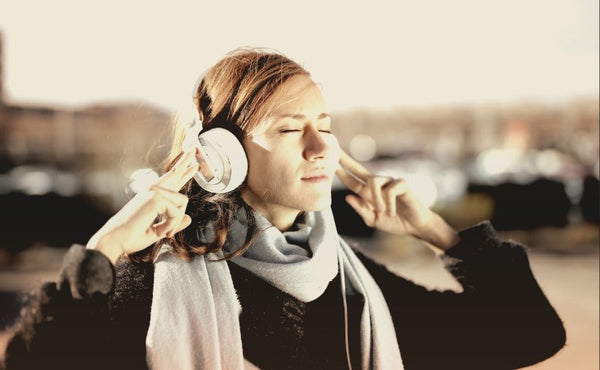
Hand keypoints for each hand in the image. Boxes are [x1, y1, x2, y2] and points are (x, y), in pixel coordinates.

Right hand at [86, 150, 199, 262]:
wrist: (115, 241)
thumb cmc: (131, 237)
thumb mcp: (158, 231)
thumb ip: (174, 223)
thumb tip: (189, 219)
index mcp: (151, 197)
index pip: (170, 181)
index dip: (182, 172)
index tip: (192, 165)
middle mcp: (152, 191)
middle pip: (174, 174)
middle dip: (185, 162)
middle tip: (194, 148)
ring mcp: (153, 192)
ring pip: (182, 203)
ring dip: (175, 221)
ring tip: (164, 232)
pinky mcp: (155, 197)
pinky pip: (177, 211)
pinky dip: (172, 224)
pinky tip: (162, 230)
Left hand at [335, 149, 458, 249]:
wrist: (415, 226)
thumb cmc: (395, 222)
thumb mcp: (373, 220)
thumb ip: (361, 209)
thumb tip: (347, 197)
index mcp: (368, 193)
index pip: (351, 180)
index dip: (341, 172)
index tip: (329, 163)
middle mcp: (377, 184)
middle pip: (358, 168)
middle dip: (346, 160)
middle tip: (334, 151)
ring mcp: (389, 182)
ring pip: (373, 181)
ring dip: (375, 198)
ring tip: (381, 212)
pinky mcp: (401, 184)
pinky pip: (389, 190)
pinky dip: (389, 203)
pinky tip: (393, 212)